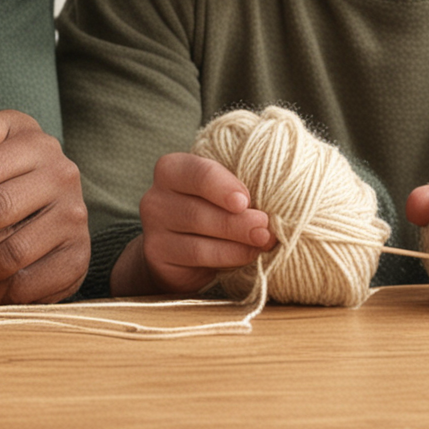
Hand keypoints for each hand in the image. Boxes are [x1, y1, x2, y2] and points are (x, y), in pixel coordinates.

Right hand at [112, 152, 272, 296]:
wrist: (179, 247)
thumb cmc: (209, 208)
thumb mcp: (220, 192)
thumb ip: (237, 192)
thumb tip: (275, 206)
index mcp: (172, 169)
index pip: (197, 173)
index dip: (223, 186)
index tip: (246, 201)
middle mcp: (155, 197)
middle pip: (198, 210)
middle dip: (237, 221)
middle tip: (265, 226)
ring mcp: (153, 230)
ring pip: (198, 238)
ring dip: (237, 242)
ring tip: (263, 242)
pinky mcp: (158, 256)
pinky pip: (196, 258)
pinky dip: (227, 257)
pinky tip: (247, 255)